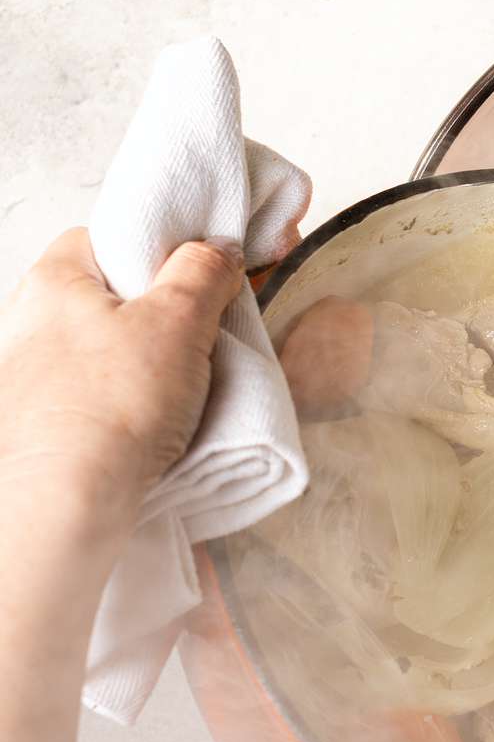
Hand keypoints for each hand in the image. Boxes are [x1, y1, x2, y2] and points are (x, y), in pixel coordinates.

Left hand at [0, 228, 245, 522]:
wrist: (66, 503)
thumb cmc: (112, 406)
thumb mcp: (179, 319)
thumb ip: (203, 272)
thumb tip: (216, 249)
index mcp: (54, 280)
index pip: (110, 238)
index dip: (163, 250)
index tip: (205, 274)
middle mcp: (30, 322)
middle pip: (115, 296)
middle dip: (166, 311)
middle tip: (208, 332)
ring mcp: (32, 377)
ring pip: (111, 349)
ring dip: (154, 360)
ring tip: (192, 384)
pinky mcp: (45, 423)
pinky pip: (102, 395)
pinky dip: (136, 401)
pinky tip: (161, 421)